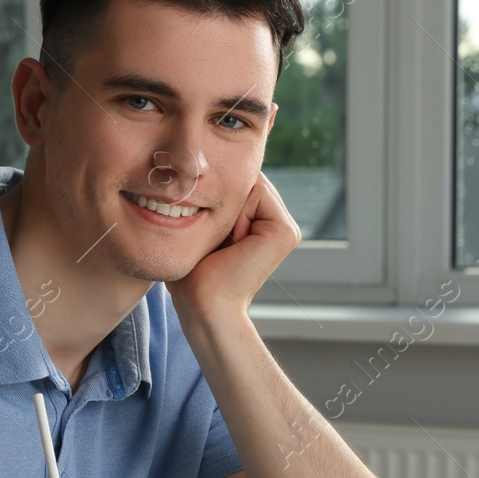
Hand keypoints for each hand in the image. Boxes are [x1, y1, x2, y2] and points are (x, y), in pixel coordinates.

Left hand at [167, 170, 301, 322]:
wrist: (204, 307)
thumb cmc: (192, 276)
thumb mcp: (198, 232)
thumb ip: (209, 202)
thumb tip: (201, 170)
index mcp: (259, 224)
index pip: (236, 184)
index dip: (214, 196)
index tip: (206, 234)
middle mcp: (276, 224)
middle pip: (244, 180)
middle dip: (222, 201)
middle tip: (216, 242)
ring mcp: (286, 228)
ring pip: (249, 183)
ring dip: (227, 209)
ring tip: (224, 245)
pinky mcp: (286, 232)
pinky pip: (256, 191)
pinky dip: (236, 213)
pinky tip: (233, 244)